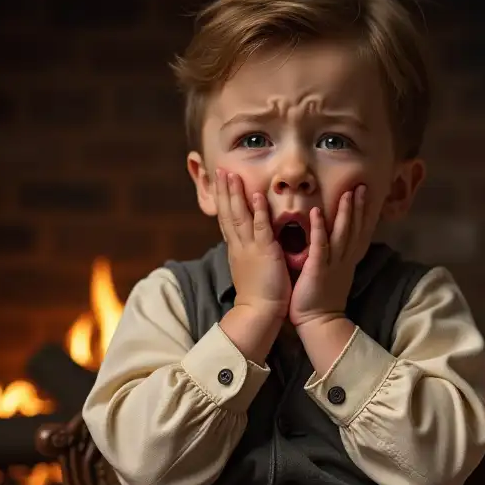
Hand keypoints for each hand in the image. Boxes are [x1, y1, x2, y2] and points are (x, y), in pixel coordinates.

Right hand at [214, 170, 290, 322]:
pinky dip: (257, 211)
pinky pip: (260, 228)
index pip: (226, 219)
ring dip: (235, 194)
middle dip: (224, 191)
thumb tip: (246, 242)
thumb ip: (247, 252)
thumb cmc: (258, 294)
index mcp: (236, 249)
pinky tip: (256, 195)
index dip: (223, 200)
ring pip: (239, 216)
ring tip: (231, 175)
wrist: (259, 313)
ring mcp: (250, 248)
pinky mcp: (264, 253)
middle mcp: (239, 245)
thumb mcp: (248, 268)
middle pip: (227, 213)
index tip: (219, 182)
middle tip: (220, 170)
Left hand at [289, 185, 369, 329]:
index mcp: (346, 260)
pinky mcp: (318, 269)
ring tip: (347, 193)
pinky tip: (318, 213)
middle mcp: (344, 259)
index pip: (358, 232)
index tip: (365, 193)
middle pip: (355, 228)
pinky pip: (321, 246)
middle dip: (358, 206)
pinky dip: (320, 229)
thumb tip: (330, 241)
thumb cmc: (320, 300)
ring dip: (345, 213)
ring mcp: (332, 264)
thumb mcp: (332, 274)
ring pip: (342, 234)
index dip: (362, 212)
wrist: (319, 323)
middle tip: (361, 185)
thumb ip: (332, 256)